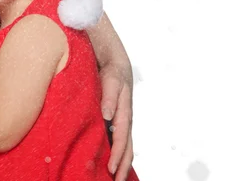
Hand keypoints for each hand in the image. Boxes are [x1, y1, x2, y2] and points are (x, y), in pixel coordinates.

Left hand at [99, 61, 133, 180]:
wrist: (116, 64)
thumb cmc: (112, 73)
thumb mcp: (111, 80)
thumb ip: (109, 97)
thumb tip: (107, 114)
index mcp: (124, 113)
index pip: (121, 139)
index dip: (117, 155)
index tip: (111, 169)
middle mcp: (125, 120)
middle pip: (127, 148)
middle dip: (122, 166)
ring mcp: (122, 121)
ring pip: (125, 146)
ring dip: (121, 162)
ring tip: (115, 178)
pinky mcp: (117, 120)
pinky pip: (119, 140)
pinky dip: (117, 152)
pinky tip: (111, 161)